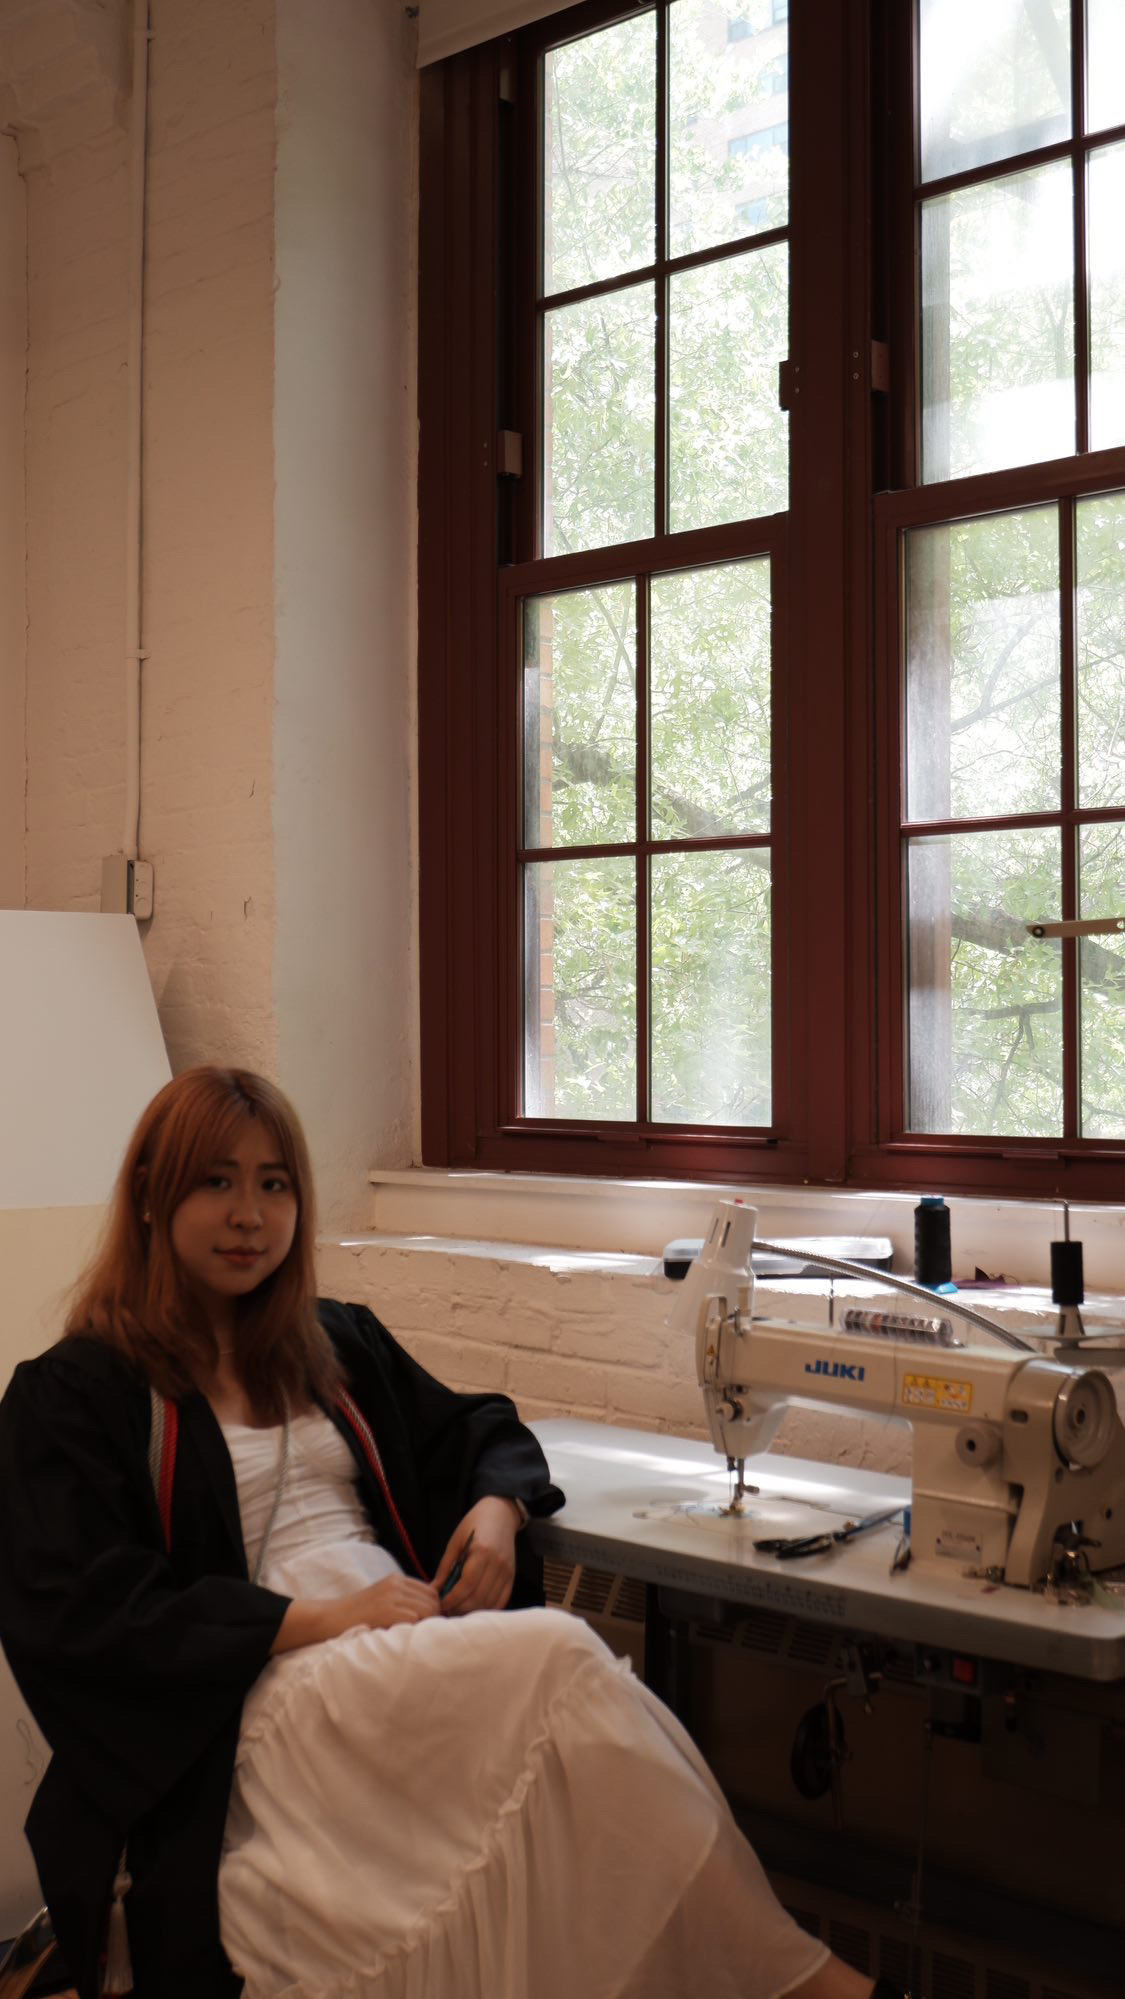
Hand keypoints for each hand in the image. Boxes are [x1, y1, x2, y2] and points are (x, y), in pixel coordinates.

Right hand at [274, 1575, 440, 1651]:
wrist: (329, 1618)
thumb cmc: (355, 1616)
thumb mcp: (381, 1600)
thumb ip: (402, 1601)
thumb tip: (430, 1614)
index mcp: (396, 1579)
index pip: (431, 1591)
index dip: (435, 1609)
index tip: (431, 1625)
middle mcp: (396, 1583)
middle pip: (434, 1600)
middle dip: (435, 1618)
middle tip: (427, 1635)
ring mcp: (391, 1595)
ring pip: (429, 1609)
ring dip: (428, 1625)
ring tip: (417, 1638)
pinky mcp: (386, 1610)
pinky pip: (416, 1619)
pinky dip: (417, 1630)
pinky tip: (407, 1639)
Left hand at [432, 1496, 519, 1615]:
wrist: (501, 1514)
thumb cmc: (474, 1525)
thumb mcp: (455, 1541)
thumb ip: (445, 1567)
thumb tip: (433, 1590)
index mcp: (481, 1552)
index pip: (467, 1584)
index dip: (453, 1599)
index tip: (441, 1604)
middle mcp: (497, 1563)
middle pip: (478, 1597)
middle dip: (460, 1608)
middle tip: (446, 1611)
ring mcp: (507, 1571)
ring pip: (489, 1602)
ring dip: (472, 1610)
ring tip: (457, 1610)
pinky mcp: (512, 1576)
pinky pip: (501, 1600)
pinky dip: (487, 1607)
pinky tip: (474, 1607)